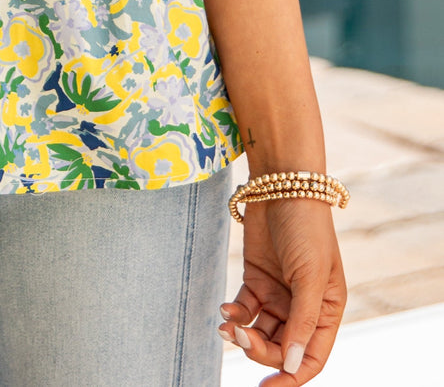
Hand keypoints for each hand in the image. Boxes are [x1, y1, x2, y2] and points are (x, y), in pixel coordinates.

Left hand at [219, 198, 346, 382]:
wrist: (281, 185)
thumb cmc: (305, 228)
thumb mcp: (309, 276)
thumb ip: (301, 322)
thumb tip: (290, 364)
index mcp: (326, 311)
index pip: (310, 357)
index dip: (291, 375)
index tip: (268, 386)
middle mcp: (303, 307)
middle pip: (281, 348)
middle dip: (261, 351)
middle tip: (240, 340)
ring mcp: (279, 294)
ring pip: (261, 332)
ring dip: (244, 336)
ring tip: (228, 327)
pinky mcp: (257, 280)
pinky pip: (245, 311)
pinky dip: (235, 316)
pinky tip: (226, 312)